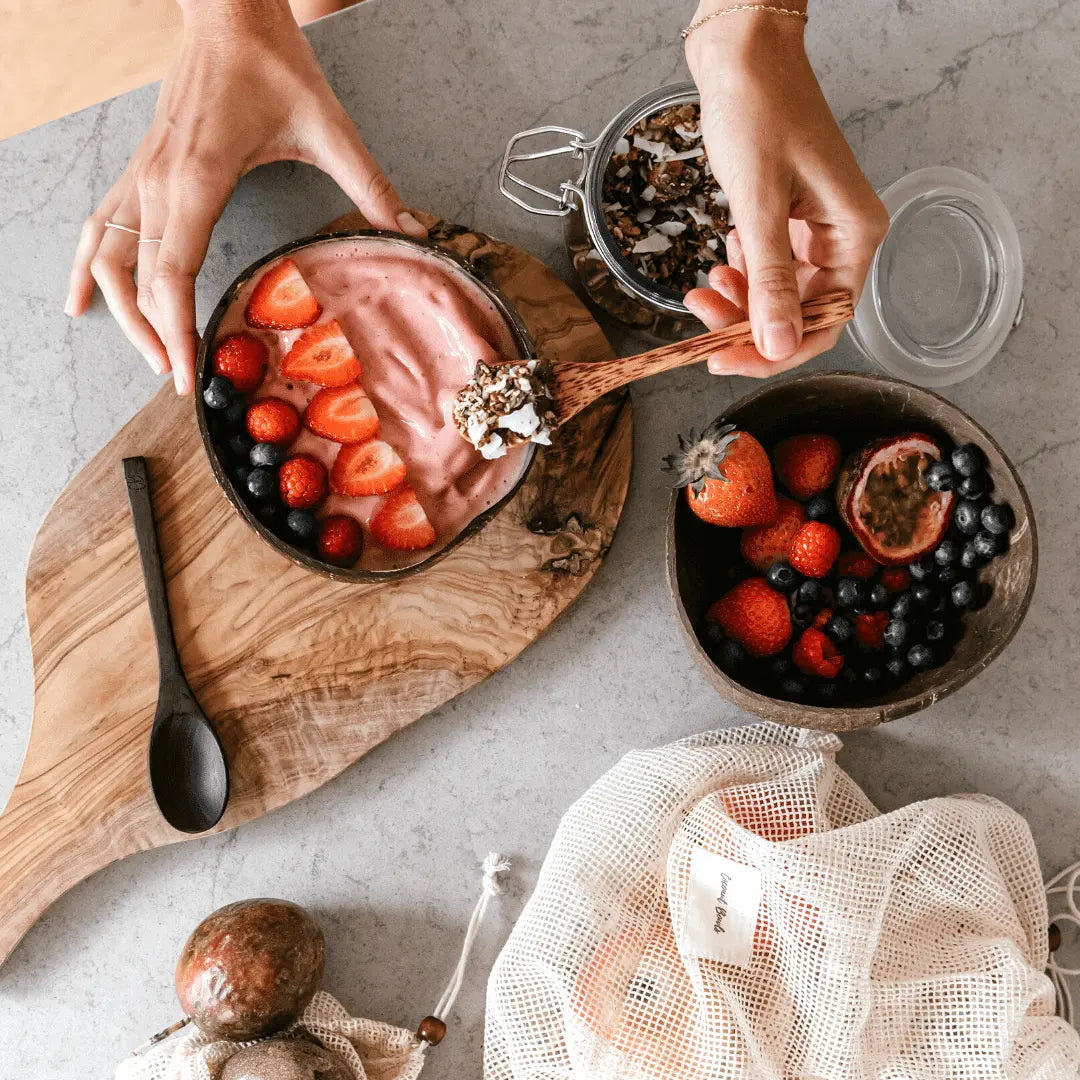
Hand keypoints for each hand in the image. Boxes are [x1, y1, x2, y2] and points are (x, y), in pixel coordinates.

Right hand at [65, 0, 424, 393]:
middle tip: (177, 379)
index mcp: (198, 179)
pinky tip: (82, 298)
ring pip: (108, 255)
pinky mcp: (141, 167)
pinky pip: (102, 225)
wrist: (227, 11)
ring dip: (119, 308)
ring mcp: (142, 174)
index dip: (174, 330)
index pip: (170, 274)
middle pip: (135, 278)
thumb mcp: (329, 126)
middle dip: (152, 335)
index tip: (184, 374)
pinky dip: (89, 266)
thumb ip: (368, 184)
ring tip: (145, 353)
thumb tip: (410, 229)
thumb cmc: (271, 64)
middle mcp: (159, 182)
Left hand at [682, 6, 887, 375]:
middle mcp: (841, 237)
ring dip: (738, 303)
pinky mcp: (785, 220)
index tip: (728, 359)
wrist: (742, 53)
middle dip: (747, 325)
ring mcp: (812, 230)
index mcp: (854, 234)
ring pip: (777, 296)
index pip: (826, 320)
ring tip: (702, 288)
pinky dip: (739, 276)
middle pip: (798, 313)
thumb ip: (768, 280)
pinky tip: (720, 262)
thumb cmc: (759, 109)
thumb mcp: (758, 202)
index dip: (777, 350)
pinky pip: (765, 270)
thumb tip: (778, 345)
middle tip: (702, 319)